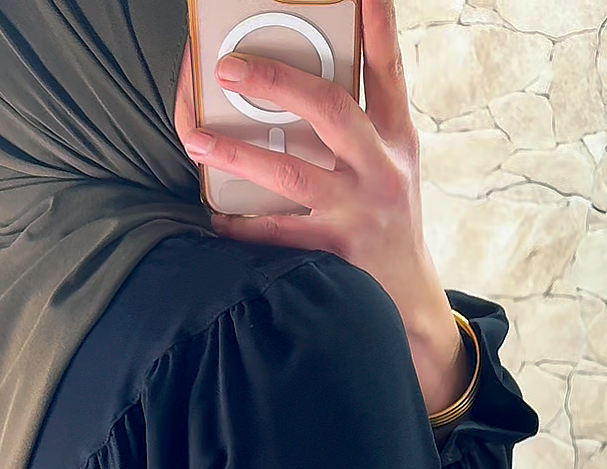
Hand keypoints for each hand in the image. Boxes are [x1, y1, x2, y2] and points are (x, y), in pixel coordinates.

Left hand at [173, 0, 468, 416]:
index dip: (378, 25)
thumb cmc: (390, 223)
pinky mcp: (335, 253)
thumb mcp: (393, 167)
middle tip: (228, 67)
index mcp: (396, 138)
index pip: (388, 70)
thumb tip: (301, 89)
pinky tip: (213, 218)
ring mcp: (357, 211)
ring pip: (291, 173)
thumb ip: (362, 127)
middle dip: (276, 82)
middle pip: (328, 109)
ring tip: (196, 137)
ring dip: (238, 153)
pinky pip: (276, 235)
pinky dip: (240, 226)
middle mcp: (380, 168)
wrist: (410, 302)